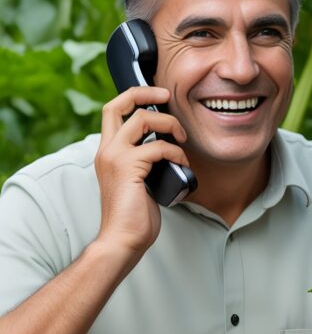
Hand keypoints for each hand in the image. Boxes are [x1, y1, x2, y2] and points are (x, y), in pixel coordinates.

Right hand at [95, 86, 190, 257]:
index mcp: (107, 152)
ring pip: (142, 119)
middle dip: (147, 93)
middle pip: (121, 103)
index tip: (158, 96)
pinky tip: (182, 166)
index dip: (134, 96)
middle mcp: (107, 150)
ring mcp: (115, 157)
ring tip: (182, 140)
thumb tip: (166, 149)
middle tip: (169, 97)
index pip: (113, 110)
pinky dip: (176, 153)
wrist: (122, 240)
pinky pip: (158, 147)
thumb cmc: (134, 217)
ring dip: (169, 125)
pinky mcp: (128, 168)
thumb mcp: (138, 181)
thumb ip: (145, 162)